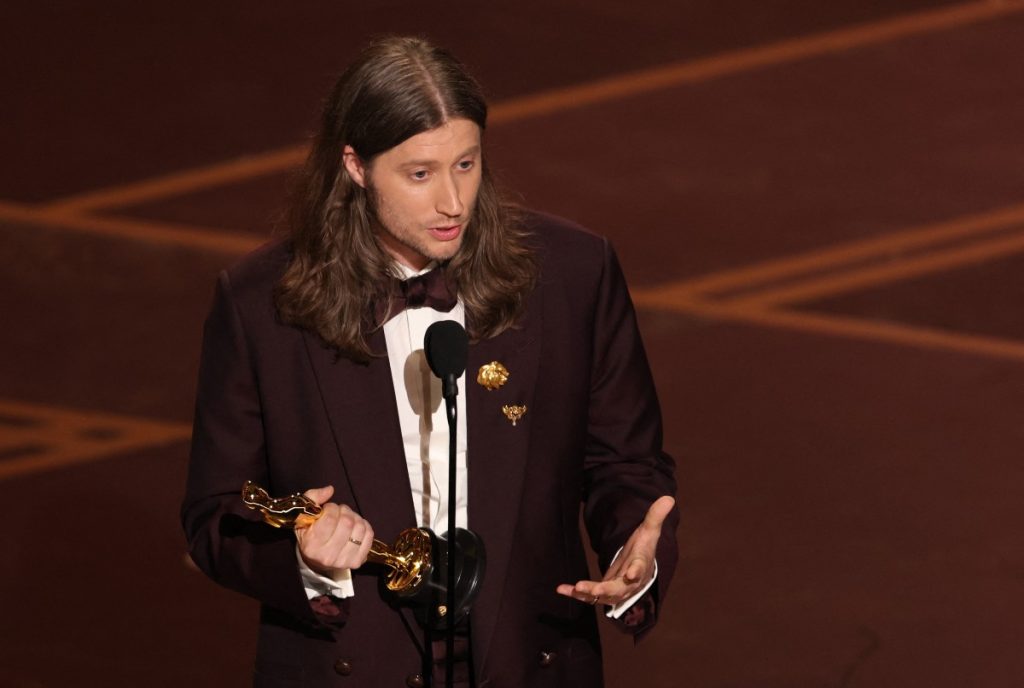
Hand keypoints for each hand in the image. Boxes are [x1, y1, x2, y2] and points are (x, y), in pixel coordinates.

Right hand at [294, 485, 374, 577]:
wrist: (317, 561)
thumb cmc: (310, 534)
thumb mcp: (303, 516)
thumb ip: (312, 498)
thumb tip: (330, 489)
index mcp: (312, 546)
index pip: (330, 519)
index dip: (332, 508)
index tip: (329, 508)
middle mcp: (328, 556)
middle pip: (347, 523)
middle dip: (345, 511)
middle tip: (339, 512)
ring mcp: (344, 561)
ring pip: (360, 528)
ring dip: (355, 517)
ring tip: (347, 519)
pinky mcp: (357, 561)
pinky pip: (369, 535)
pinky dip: (365, 525)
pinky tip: (355, 526)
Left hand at [557, 495, 674, 606]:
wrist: (638, 569)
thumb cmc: (643, 549)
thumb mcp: (649, 531)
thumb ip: (655, 516)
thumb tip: (669, 498)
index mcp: (640, 566)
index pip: (640, 568)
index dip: (636, 571)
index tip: (631, 574)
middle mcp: (628, 582)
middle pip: (619, 589)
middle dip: (607, 590)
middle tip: (595, 590)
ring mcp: (615, 589)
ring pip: (603, 596)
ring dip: (589, 594)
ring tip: (577, 588)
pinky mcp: (602, 591)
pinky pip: (588, 595)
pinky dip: (575, 593)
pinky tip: (561, 589)